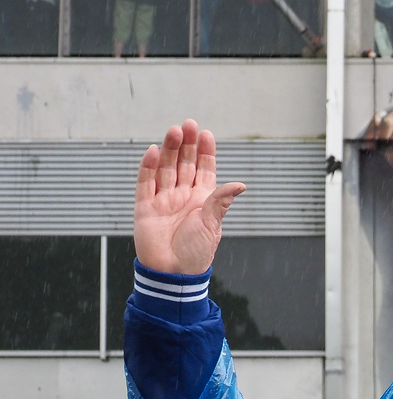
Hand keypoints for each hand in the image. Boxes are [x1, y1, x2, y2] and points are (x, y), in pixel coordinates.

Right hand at [134, 120, 246, 274]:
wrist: (173, 273)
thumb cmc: (196, 252)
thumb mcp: (212, 224)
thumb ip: (221, 201)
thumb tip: (240, 184)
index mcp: (202, 199)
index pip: (203, 169)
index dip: (204, 152)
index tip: (206, 134)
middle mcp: (183, 196)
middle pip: (183, 164)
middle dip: (186, 145)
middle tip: (188, 125)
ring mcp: (163, 200)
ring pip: (166, 169)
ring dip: (170, 150)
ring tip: (174, 131)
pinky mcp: (145, 207)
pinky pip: (146, 183)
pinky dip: (149, 167)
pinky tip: (155, 151)